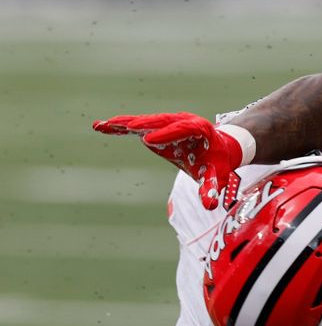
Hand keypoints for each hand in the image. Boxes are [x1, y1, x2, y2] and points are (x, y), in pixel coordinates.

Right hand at [93, 113, 243, 209]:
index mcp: (200, 129)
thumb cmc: (218, 162)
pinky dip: (120, 127)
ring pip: (146, 121)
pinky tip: (99, 126)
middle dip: (143, 124)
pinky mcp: (157, 127)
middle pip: (162, 121)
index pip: (183, 129)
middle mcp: (183, 121)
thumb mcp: (217, 175)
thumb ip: (210, 187)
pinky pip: (137, 126)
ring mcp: (169, 122)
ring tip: (103, 125)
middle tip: (125, 127)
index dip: (166, 134)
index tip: (147, 140)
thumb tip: (209, 204)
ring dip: (124, 123)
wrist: (219, 149)